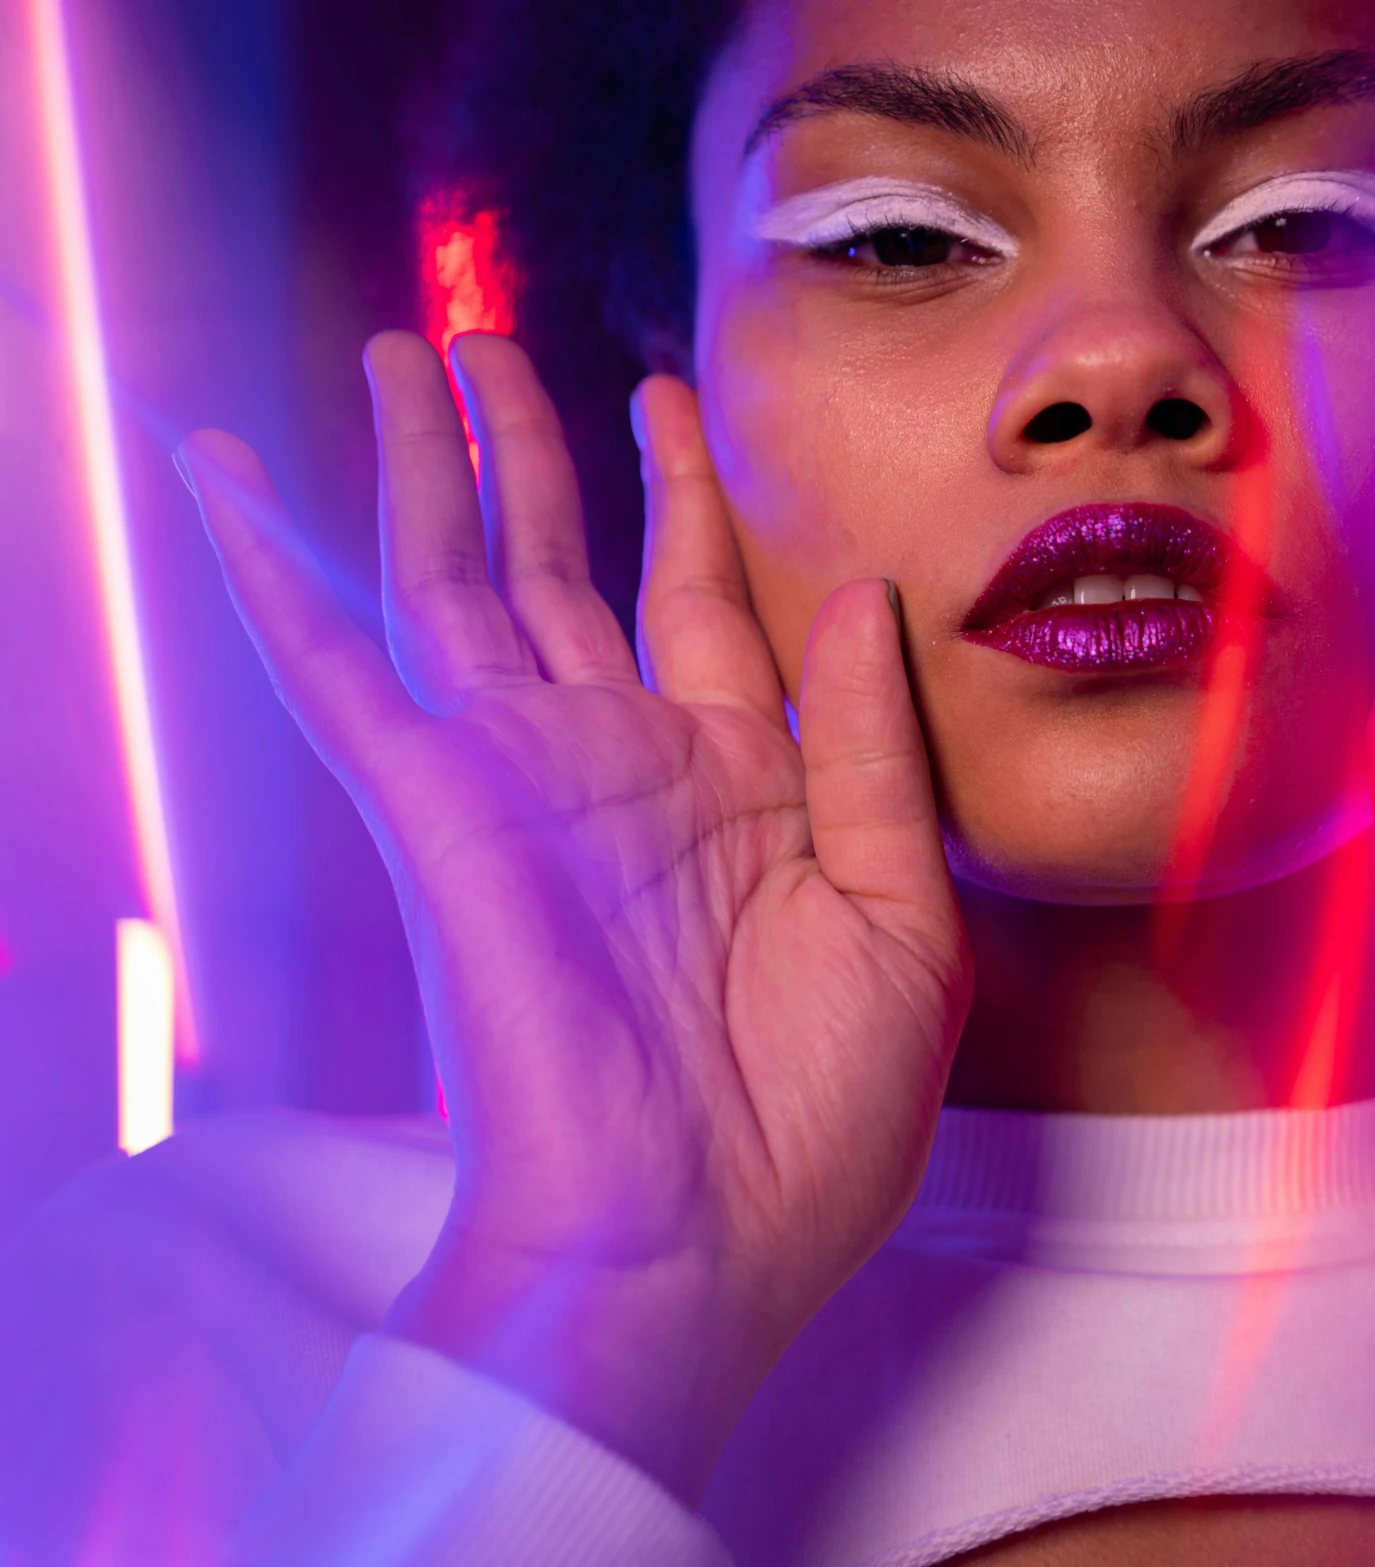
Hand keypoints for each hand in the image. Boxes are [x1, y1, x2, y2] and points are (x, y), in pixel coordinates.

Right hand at [178, 332, 970, 1498]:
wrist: (700, 1243)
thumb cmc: (815, 1118)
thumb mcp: (901, 914)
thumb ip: (875, 745)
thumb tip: (860, 591)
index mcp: (735, 789)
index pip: (698, 605)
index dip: (682, 501)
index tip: (669, 405)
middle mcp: (619, 767)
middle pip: (561, 568)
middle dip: (533, 451)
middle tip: (495, 342)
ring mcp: (522, 783)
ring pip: (456, 580)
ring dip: (426, 463)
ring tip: (406, 350)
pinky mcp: (436, 810)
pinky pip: (338, 663)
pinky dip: (277, 565)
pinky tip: (228, 471)